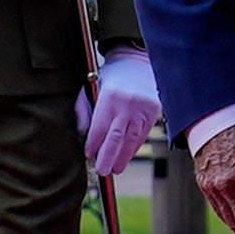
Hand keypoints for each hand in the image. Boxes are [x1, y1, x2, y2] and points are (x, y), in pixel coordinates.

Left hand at [80, 49, 160, 184]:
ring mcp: (142, 108)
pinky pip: (142, 135)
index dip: (94, 143)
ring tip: (115, 169)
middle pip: (116, 136)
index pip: (100, 127)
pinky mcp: (152, 112)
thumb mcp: (90, 86)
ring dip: (123, 157)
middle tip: (102, 171)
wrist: (137, 62)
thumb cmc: (110, 76)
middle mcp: (127, 103)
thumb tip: (82, 132)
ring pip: (131, 139)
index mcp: (109, 96)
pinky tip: (126, 157)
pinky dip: (134, 148)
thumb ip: (82, 108)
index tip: (89, 155)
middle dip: (108, 156)